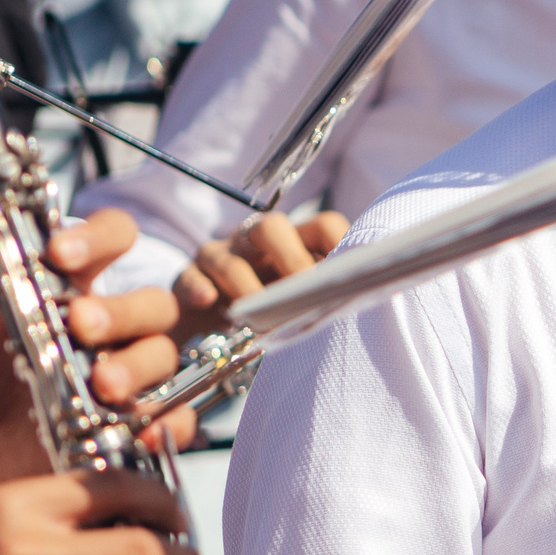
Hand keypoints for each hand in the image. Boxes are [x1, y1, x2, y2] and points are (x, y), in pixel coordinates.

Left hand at [0, 209, 194, 537]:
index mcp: (68, 285)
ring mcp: (121, 375)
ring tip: (102, 385)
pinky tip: (141, 432)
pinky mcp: (127, 426)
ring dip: (138, 366)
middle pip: (150, 301)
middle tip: (82, 325)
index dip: (99, 237)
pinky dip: (167, 425)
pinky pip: (173, 420)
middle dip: (121, 310)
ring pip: (163, 355)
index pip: (111, 239)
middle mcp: (104, 327)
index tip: (61, 253)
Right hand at [173, 210, 347, 341]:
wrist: (213, 328)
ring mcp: (222, 255)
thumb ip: (327, 294)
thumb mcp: (303, 301)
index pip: (323, 226)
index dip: (338, 243)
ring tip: (259, 320)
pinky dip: (199, 288)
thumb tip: (364, 301)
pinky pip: (191, 276)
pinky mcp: (191, 277)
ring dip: (246, 288)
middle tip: (301, 295)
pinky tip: (209, 303)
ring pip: (230, 256)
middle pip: (272, 227)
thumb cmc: (273, 311)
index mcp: (297, 242)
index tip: (348, 275)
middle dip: (290, 260)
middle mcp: (259, 242)